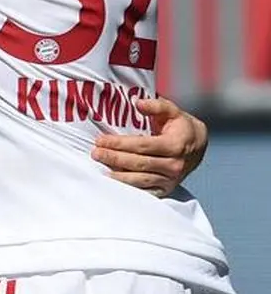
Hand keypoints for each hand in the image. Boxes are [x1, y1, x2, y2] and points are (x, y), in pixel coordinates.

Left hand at [91, 97, 207, 196]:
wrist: (198, 146)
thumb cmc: (181, 126)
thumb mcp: (173, 111)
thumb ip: (156, 105)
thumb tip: (138, 103)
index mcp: (175, 145)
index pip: (142, 146)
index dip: (119, 144)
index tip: (101, 140)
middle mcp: (174, 165)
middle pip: (138, 163)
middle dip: (114, 158)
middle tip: (95, 153)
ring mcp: (171, 179)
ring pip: (141, 179)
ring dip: (118, 175)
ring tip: (100, 167)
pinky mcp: (166, 188)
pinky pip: (145, 190)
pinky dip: (129, 187)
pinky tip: (114, 181)